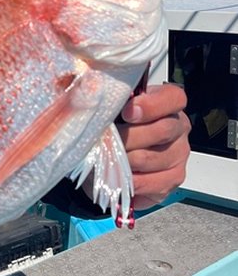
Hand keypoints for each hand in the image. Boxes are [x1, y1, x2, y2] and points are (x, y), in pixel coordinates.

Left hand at [117, 82, 190, 209]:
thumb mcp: (107, 106)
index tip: (126, 113)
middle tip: (107, 141)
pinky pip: (150, 182)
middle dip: (129, 137)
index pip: (173, 98)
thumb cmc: (110, 127)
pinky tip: (116, 175)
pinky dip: (127, 180)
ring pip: (151, 158)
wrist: (106, 159)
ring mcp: (179, 154)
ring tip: (106, 158)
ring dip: (123, 160)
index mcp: (166, 103)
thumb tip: (96, 93)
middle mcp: (178, 127)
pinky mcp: (173, 178)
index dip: (151, 105)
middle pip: (163, 130)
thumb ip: (107, 97)